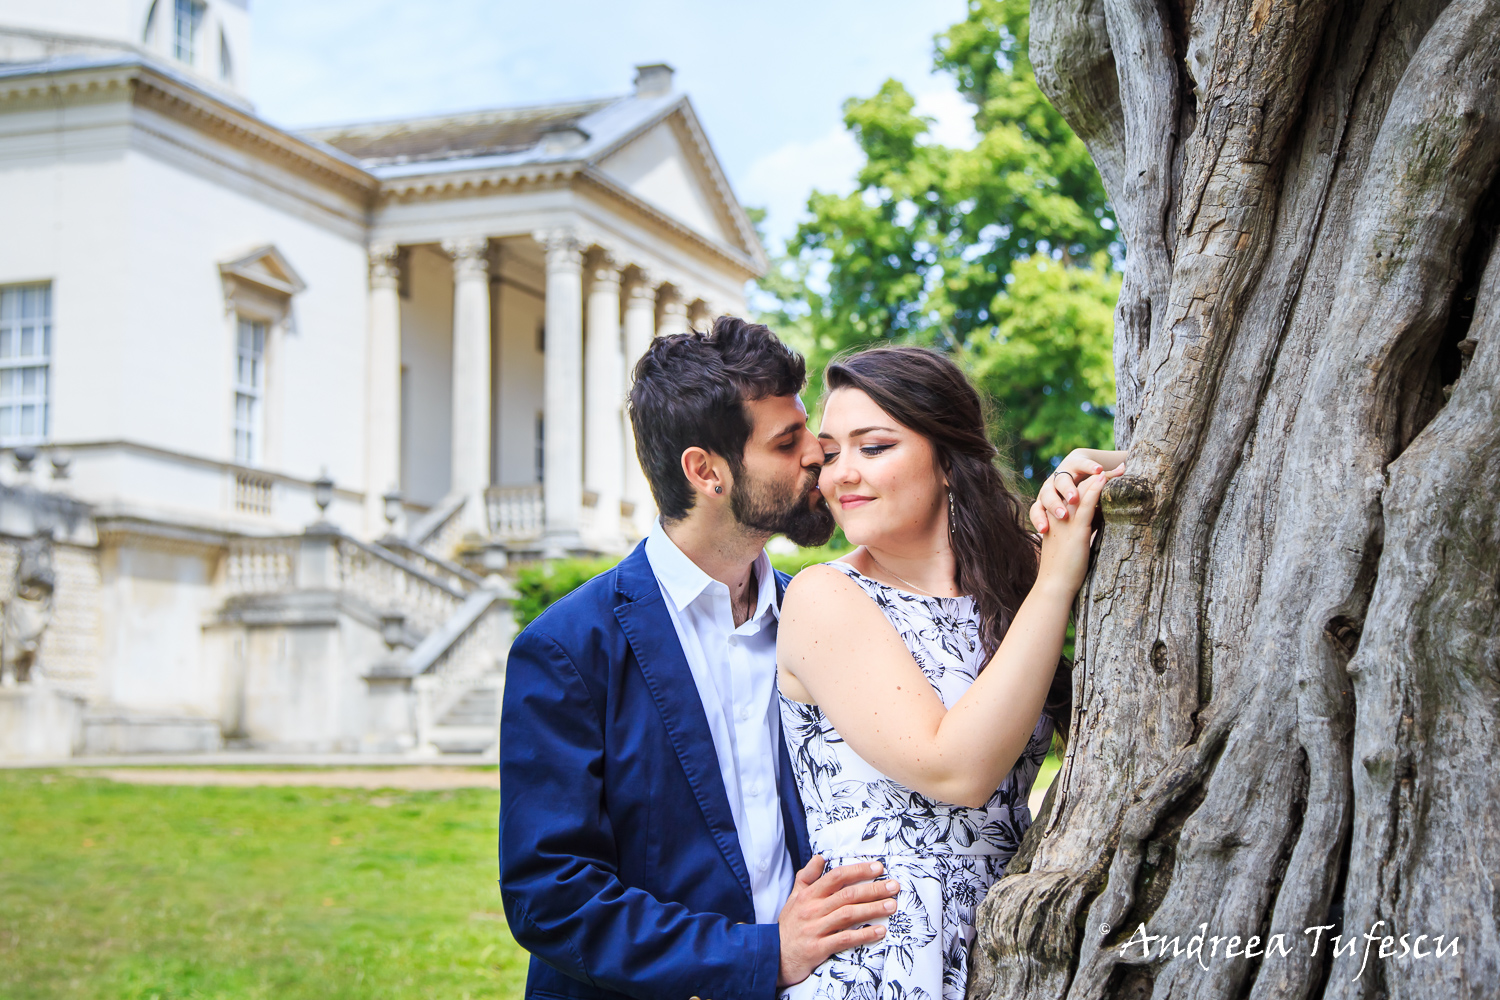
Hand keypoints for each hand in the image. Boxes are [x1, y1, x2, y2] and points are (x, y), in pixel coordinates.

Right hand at [777, 855, 900, 986]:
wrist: (774, 956)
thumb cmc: (788, 925)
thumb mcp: (793, 897)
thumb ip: (807, 876)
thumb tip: (820, 857)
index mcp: (808, 895)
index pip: (836, 876)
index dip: (858, 870)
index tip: (878, 868)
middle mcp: (812, 909)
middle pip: (847, 894)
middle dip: (873, 889)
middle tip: (894, 886)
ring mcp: (815, 929)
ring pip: (848, 914)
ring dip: (873, 909)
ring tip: (892, 905)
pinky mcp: (818, 948)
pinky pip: (845, 939)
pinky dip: (864, 934)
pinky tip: (880, 931)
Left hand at [1030, 450, 1127, 533]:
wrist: (1086, 470)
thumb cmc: (1079, 503)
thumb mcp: (1074, 518)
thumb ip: (1069, 526)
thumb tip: (1070, 549)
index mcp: (1045, 501)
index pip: (1037, 510)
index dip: (1039, 519)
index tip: (1043, 531)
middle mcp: (1051, 486)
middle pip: (1047, 495)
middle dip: (1053, 506)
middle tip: (1062, 516)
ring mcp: (1064, 473)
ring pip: (1061, 480)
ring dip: (1067, 489)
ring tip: (1075, 498)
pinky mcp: (1078, 462)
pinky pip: (1082, 464)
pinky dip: (1089, 467)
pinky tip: (1099, 471)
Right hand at [1036, 470, 1112, 594]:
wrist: (1054, 586)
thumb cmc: (1064, 573)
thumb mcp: (1071, 548)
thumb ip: (1081, 535)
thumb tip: (1097, 530)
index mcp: (1060, 519)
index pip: (1075, 493)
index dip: (1091, 482)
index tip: (1107, 475)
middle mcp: (1061, 516)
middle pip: (1079, 487)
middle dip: (1098, 475)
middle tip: (1118, 466)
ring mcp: (1067, 522)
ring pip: (1083, 492)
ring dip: (1102, 477)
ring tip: (1120, 468)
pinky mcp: (1076, 530)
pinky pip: (1086, 505)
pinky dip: (1095, 490)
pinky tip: (1104, 479)